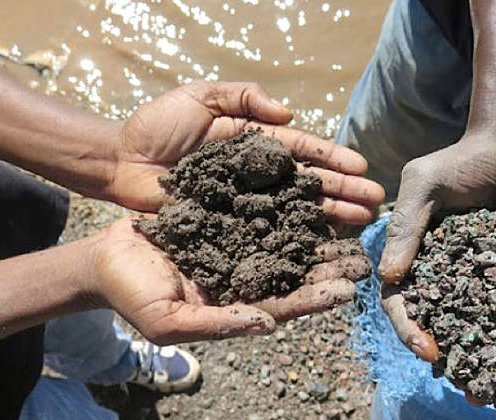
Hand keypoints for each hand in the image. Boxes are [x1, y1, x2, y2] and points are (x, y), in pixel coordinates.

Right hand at [91, 216, 370, 344]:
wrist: (106, 255)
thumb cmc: (131, 293)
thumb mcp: (168, 320)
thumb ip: (217, 324)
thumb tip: (266, 325)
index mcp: (237, 303)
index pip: (284, 303)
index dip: (315, 297)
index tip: (347, 290)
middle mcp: (246, 274)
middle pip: (296, 271)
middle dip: (330, 265)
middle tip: (364, 257)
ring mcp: (240, 244)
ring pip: (288, 237)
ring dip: (320, 230)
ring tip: (353, 220)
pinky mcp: (230, 215)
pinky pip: (265, 207)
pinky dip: (290, 201)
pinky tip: (315, 189)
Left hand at [109, 80, 384, 223]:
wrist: (121, 163)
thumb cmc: (156, 126)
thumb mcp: (200, 96)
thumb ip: (243, 97)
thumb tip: (288, 114)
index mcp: (256, 143)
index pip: (303, 151)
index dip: (332, 160)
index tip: (362, 169)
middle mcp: (259, 176)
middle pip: (308, 184)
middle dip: (343, 192)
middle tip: (375, 203)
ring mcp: (247, 203)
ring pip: (296, 211)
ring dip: (330, 217)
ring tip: (360, 224)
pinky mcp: (231, 227)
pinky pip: (268, 234)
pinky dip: (295, 240)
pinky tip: (321, 245)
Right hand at [378, 134, 495, 411]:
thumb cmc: (460, 161)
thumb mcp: (424, 185)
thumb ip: (407, 228)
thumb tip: (388, 279)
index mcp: (410, 256)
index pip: (399, 301)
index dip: (408, 328)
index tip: (428, 350)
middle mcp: (437, 272)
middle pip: (430, 320)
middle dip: (440, 352)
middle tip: (461, 379)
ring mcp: (471, 276)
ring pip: (465, 322)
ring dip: (473, 352)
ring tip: (490, 380)